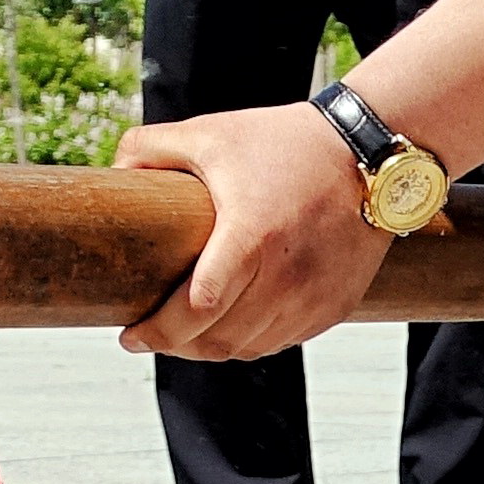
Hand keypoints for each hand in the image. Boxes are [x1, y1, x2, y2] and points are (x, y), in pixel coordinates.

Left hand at [118, 102, 391, 361]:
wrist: (370, 155)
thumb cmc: (286, 143)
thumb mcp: (211, 134)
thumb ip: (151, 147)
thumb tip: (113, 173)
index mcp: (250, 237)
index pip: (196, 309)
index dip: (158, 332)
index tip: (130, 335)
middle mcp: (286, 277)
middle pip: (218, 340)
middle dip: (175, 346)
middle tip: (148, 336)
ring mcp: (314, 297)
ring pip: (249, 348)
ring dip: (210, 349)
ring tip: (185, 333)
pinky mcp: (336, 306)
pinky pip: (282, 341)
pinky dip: (250, 341)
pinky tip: (230, 325)